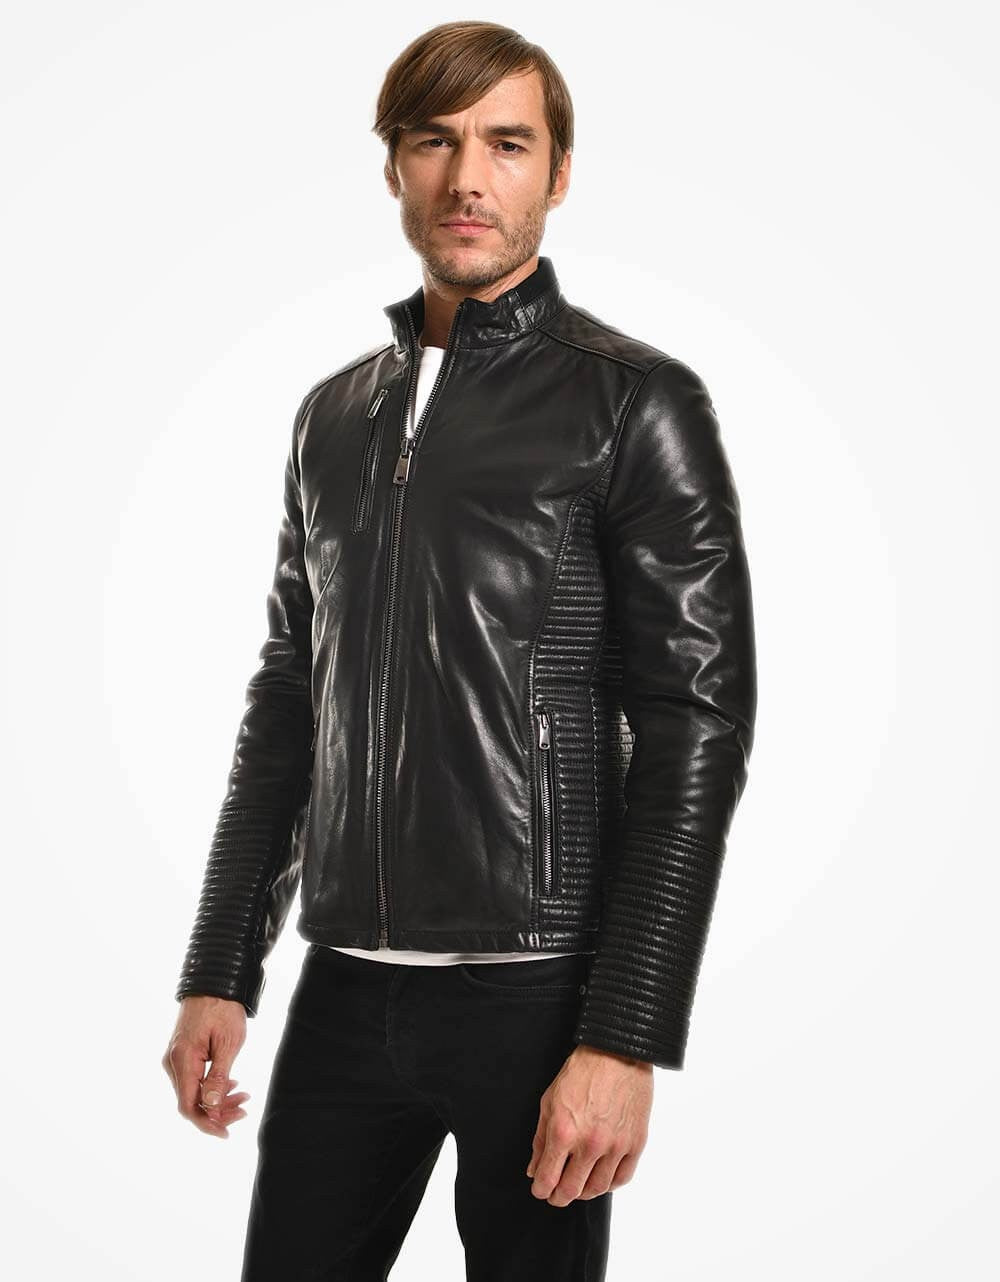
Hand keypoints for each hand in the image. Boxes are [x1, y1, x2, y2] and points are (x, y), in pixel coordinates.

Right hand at [162, 995, 250, 1138]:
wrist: (213, 982)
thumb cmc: (223, 1009)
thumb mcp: (228, 1043)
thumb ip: (218, 1076)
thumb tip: (211, 1107)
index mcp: (182, 1061)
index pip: (189, 1106)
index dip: (207, 1123)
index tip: (226, 1132)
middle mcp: (173, 1062)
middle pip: (191, 1101)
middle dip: (218, 1110)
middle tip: (244, 1108)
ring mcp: (175, 1058)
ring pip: (192, 1091)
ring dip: (216, 1098)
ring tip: (243, 1095)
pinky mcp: (181, 1053)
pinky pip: (193, 1078)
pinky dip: (211, 1085)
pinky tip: (230, 1083)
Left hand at [526, 1044, 652, 1204]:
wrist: (617, 1052)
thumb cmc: (582, 1071)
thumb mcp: (549, 1100)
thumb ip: (540, 1139)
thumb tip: (535, 1169)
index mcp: (564, 1132)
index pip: (547, 1179)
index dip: (540, 1190)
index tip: (540, 1189)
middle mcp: (590, 1144)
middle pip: (572, 1191)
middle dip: (559, 1198)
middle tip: (556, 1195)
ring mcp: (615, 1146)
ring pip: (598, 1189)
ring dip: (584, 1192)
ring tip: (578, 1186)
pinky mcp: (635, 1143)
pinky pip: (622, 1178)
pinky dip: (610, 1184)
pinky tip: (601, 1177)